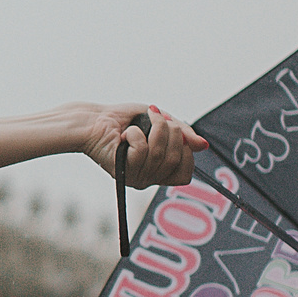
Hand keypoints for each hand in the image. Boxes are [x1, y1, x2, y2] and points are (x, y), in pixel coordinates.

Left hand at [83, 104, 205, 188]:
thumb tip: (203, 146)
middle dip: (170, 131)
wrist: (94, 119)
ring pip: (160, 154)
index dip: (185, 151)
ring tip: (141, 122)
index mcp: (159, 171)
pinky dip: (136, 134)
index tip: (174, 130)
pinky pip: (141, 152)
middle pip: (175, 159)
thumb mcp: (161, 122)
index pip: (185, 173)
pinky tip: (125, 134)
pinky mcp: (123, 170)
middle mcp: (149, 179)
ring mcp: (136, 177)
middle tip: (155, 118)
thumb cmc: (125, 120)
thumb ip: (182, 134)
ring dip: (154, 128)